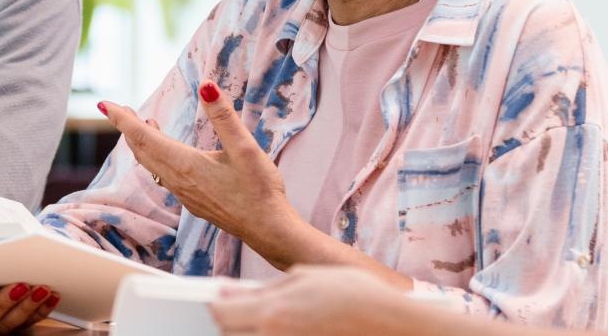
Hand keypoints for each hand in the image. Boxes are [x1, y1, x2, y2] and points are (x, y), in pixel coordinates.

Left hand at [99, 80, 300, 250]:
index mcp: (184, 164)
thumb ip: (223, 116)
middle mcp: (177, 180)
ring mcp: (184, 193)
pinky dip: (155, 157)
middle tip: (119, 109)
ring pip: (151, 164)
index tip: (104, 104)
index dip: (122, 119)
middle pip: (142, 150)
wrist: (267, 229)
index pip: (143, 137)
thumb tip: (206, 86)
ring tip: (141, 124)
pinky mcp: (193, 201)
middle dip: (128, 128)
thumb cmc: (259, 190)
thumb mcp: (244, 148)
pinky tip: (167, 153)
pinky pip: (163, 175)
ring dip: (142, 143)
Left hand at [209, 266, 443, 335]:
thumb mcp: (305, 277)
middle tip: (246, 306)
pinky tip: (287, 327)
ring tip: (275, 317)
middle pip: (230, 333)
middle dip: (232, 319)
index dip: (217, 302)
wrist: (390, 324)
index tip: (220, 297)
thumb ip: (265, 288)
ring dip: (250, 330)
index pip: (221, 312)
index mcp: (272, 314)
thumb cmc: (354, 295)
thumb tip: (231, 292)